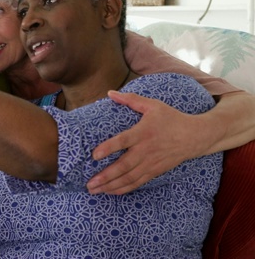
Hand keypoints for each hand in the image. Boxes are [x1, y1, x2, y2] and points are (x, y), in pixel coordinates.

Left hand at [86, 91, 206, 194]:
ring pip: (129, 178)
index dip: (108, 148)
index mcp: (143, 133)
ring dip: (111, 186)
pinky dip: (124, 189)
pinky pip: (138, 182)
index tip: (94, 155)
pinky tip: (110, 191)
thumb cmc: (171, 118)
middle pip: (124, 166)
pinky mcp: (155, 171)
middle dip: (105, 176)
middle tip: (88, 184)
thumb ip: (131, 100)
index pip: (123, 141)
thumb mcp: (153, 105)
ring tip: (94, 190)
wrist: (196, 136)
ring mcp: (151, 163)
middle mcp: (146, 150)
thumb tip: (110, 93)